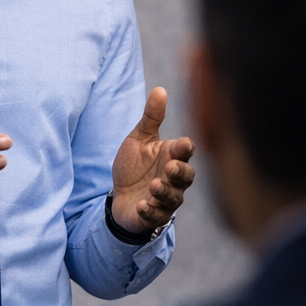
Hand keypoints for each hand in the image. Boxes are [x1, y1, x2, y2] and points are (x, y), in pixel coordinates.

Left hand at [110, 87, 194, 232]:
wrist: (119, 196)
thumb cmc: (135, 166)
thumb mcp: (139, 139)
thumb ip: (151, 118)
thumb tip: (160, 89)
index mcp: (172, 157)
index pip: (185, 151)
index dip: (184, 148)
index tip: (182, 145)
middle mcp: (174, 179)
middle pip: (186, 177)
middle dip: (179, 172)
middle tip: (169, 167)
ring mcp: (165, 199)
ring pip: (173, 198)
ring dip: (164, 192)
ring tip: (154, 186)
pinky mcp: (153, 216)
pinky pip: (156, 216)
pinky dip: (150, 211)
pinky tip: (141, 205)